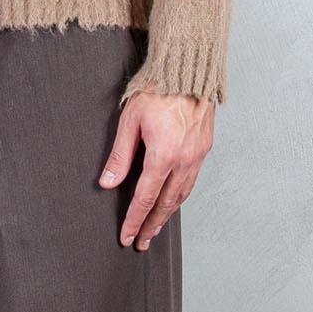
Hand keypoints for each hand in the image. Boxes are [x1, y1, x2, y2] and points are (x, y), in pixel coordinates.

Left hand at [98, 86, 214, 249]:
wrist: (188, 69)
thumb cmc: (157, 89)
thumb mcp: (130, 120)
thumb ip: (119, 155)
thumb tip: (108, 183)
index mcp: (164, 154)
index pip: (145, 197)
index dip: (134, 220)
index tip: (126, 236)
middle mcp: (184, 159)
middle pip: (166, 203)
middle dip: (152, 225)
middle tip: (140, 242)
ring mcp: (198, 155)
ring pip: (182, 194)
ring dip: (167, 214)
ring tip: (154, 229)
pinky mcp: (204, 148)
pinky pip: (192, 180)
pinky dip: (179, 196)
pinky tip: (171, 202)